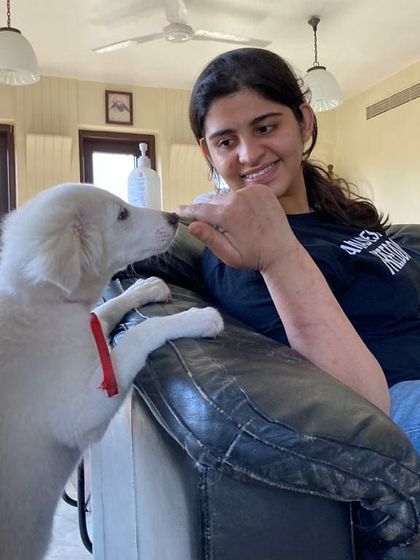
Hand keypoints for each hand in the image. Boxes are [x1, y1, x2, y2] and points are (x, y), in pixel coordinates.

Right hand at [177, 185, 298, 271]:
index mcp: (228, 214)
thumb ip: (209, 239)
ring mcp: (252, 191)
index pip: (200, 209)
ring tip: (232, 222)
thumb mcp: (228, 254)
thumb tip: (192, 226)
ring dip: (225, 206)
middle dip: (209, 211)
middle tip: (209, 224)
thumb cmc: (253, 256)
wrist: (281, 252)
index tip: (177, 210)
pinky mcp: (262, 190)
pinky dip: (239, 200)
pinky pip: (242, 192)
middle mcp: (239, 198)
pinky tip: (244, 214)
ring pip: (227, 196)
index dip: (187, 210)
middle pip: (213, 201)